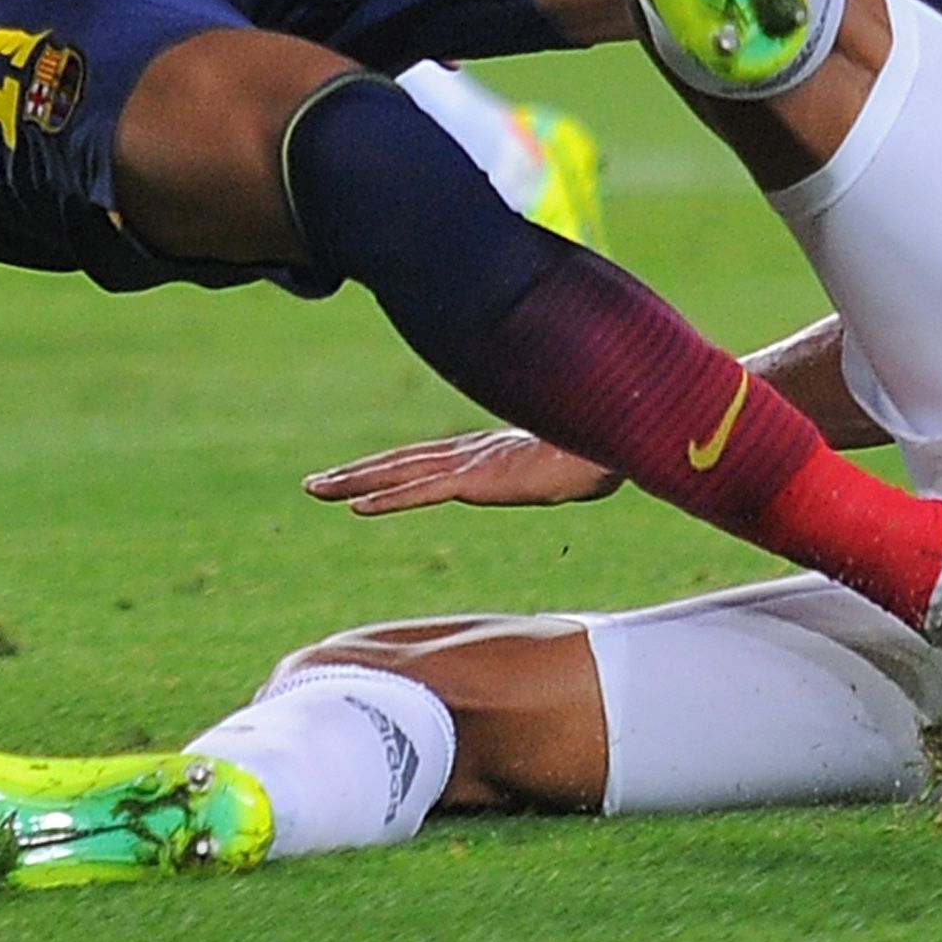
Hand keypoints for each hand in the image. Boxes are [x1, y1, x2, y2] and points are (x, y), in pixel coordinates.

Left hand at [305, 427, 622, 515]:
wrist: (627, 433)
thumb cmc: (610, 442)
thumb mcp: (573, 458)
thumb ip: (564, 462)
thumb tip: (586, 466)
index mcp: (491, 452)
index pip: (426, 462)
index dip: (387, 470)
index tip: (355, 480)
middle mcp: (474, 455)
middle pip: (402, 465)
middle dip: (355, 474)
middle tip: (313, 486)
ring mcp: (475, 466)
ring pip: (401, 475)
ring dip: (355, 484)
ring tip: (315, 490)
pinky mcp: (484, 479)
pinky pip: (426, 492)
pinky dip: (389, 499)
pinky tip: (357, 507)